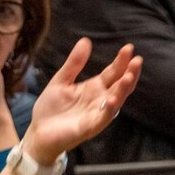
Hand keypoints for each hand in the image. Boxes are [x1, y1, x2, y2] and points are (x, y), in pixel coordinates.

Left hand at [23, 40, 141, 163]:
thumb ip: (74, 64)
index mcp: (94, 88)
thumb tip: (85, 41)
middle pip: (119, 86)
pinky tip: (113, 99)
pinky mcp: (88, 128)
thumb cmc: (51, 109)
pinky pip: (102, 118)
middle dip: (129, 73)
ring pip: (116, 102)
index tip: (128, 48)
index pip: (112, 73)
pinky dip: (109, 109)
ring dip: (123, 90)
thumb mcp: (61, 81)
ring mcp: (96, 114)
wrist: (37, 133)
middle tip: (137, 60)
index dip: (121, 61)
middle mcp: (99, 101)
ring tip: (130, 76)